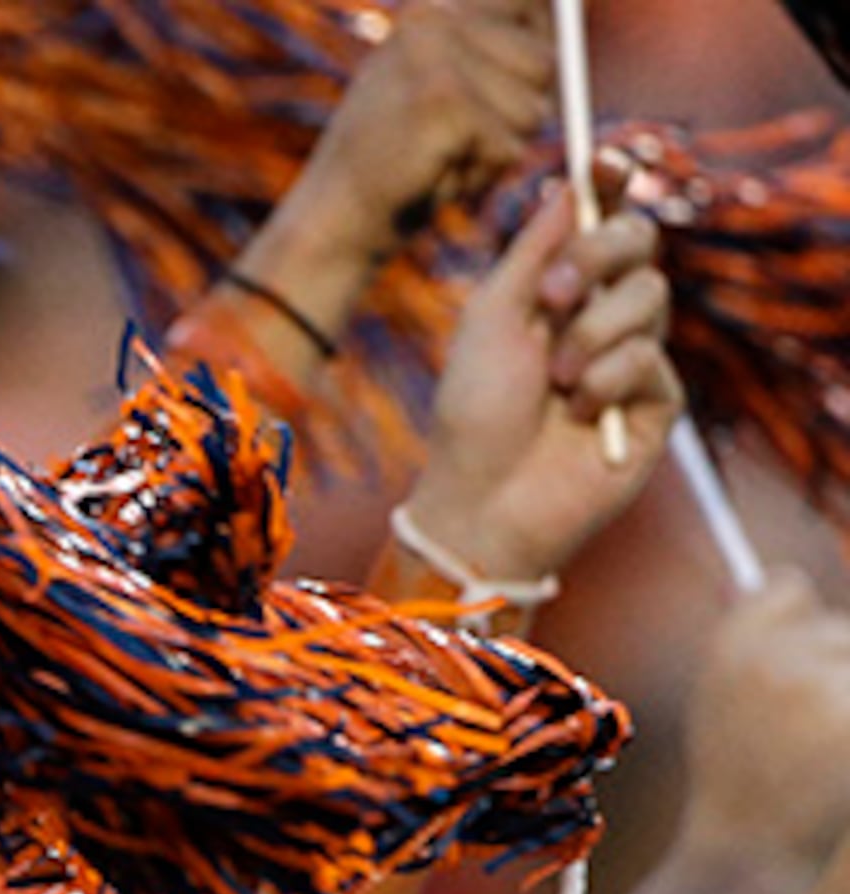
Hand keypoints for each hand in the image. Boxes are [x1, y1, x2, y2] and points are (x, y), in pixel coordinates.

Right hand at [284, 0, 551, 259]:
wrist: (332, 218)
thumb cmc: (396, 158)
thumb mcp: (438, 82)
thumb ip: (490, 47)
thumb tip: (566, 20)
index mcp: (432, 7)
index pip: (534, 2)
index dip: (539, 45)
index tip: (508, 84)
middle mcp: (434, 17)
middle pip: (545, 61)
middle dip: (519, 110)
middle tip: (458, 136)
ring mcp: (437, 58)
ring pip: (533, 107)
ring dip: (499, 147)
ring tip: (443, 155)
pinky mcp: (444, 104)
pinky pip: (509, 146)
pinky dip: (480, 175)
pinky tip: (435, 175)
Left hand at [398, 183, 681, 591]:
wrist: (481, 499)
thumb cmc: (472, 415)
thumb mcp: (491, 319)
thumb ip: (532, 252)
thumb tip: (567, 182)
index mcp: (559, 292)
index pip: (602, 222)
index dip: (610, 186)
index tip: (606, 157)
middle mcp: (603, 316)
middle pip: (641, 242)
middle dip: (600, 256)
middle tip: (554, 295)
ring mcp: (633, 356)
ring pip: (650, 296)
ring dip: (592, 333)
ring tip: (554, 381)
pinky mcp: (657, 402)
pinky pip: (651, 357)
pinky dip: (606, 380)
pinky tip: (578, 413)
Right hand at [673, 578, 849, 880]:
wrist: (748, 857)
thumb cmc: (735, 784)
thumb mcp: (720, 706)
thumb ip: (746, 641)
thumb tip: (752, 579)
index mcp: (727, 652)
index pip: (784, 591)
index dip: (798, 624)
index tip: (801, 667)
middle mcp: (770, 659)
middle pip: (840, 633)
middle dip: (837, 675)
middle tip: (812, 733)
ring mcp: (821, 687)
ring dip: (847, 704)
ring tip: (826, 754)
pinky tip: (839, 762)